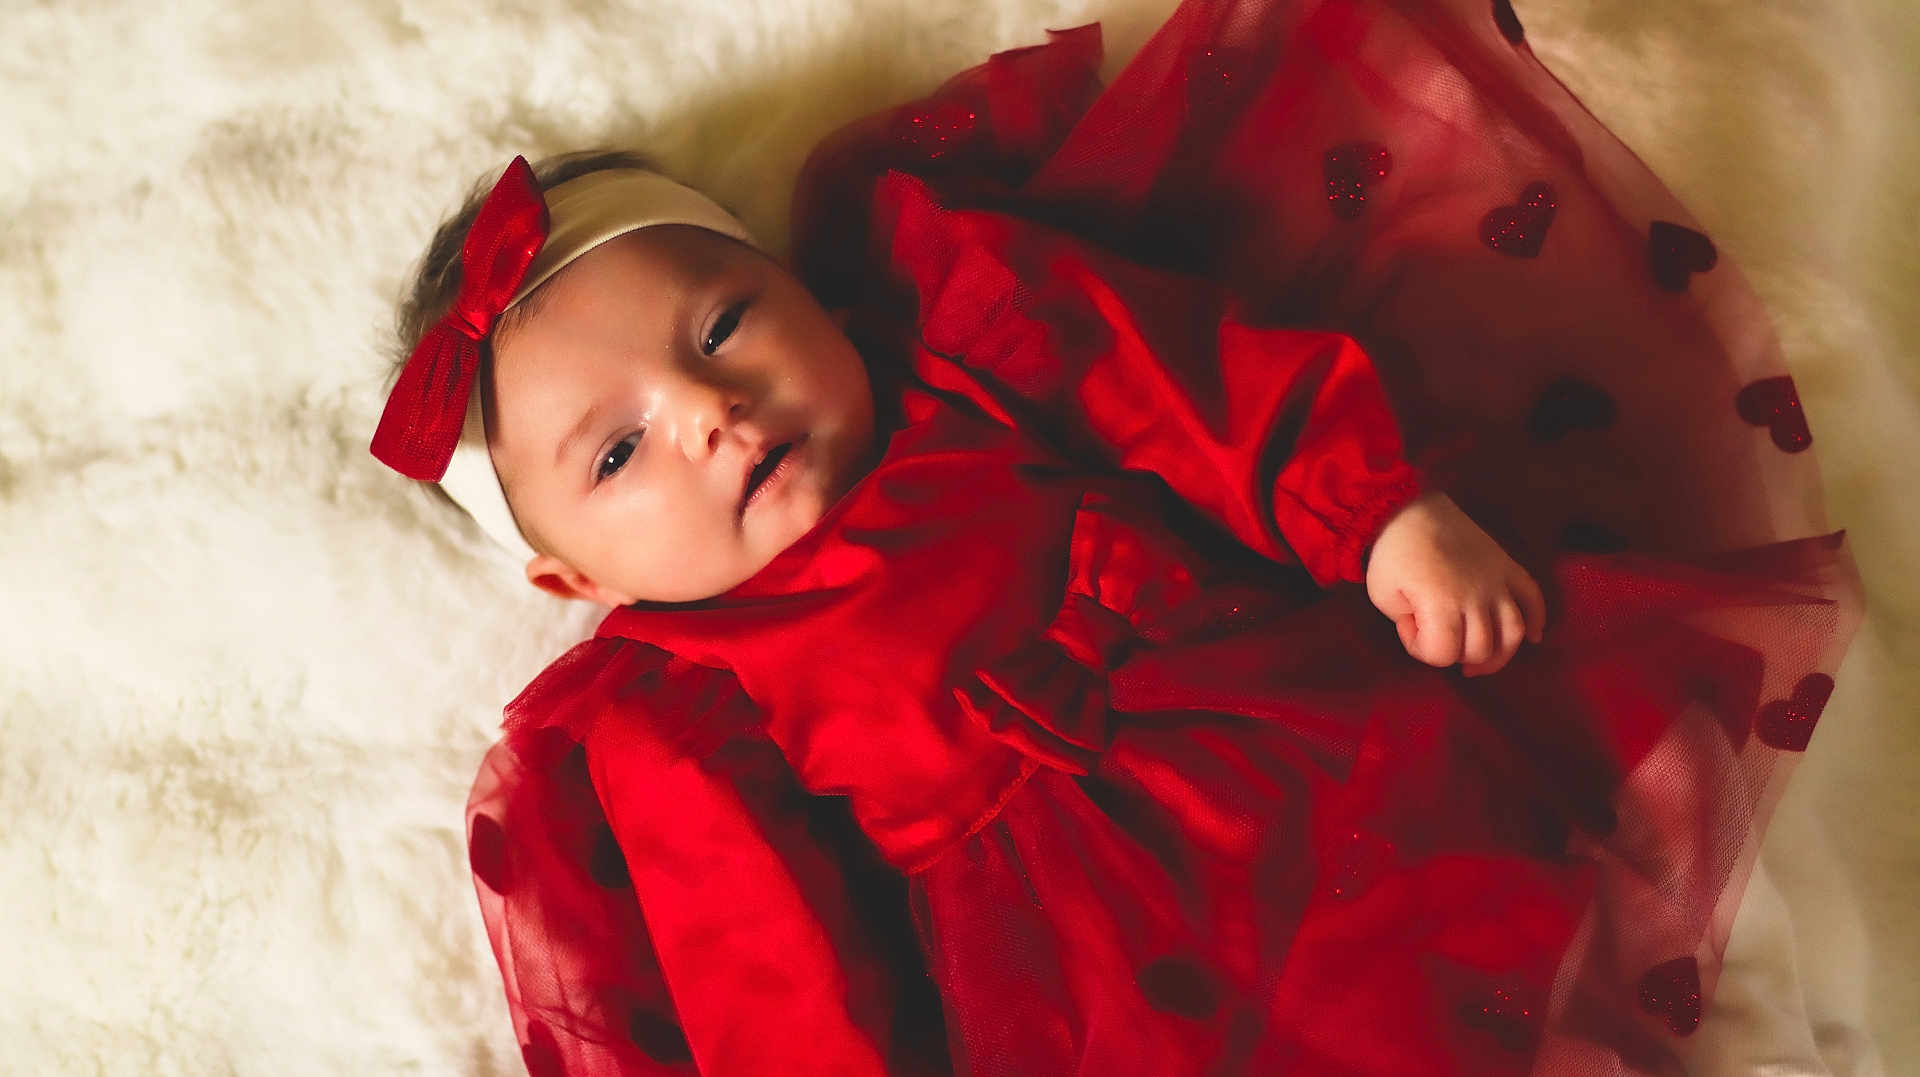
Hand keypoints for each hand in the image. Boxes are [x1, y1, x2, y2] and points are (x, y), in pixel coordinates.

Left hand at [1364, 491, 1545, 676]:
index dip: (1421, 649)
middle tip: (1440, 641)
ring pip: (1513, 632)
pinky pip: (1534, 597)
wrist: (1409, 507)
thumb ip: (1407, 623)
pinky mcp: (1507, 566)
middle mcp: (1476, 595)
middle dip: (1457, 654)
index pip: (1443, 653)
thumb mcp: (1382, 595)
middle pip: (1482, 648)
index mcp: (1441, 602)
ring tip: (1480, 662)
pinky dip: (1537, 620)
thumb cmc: (1391, 552)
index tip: (1408, 627)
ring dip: (1499, 654)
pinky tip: (1532, 637)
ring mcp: (1496, 580)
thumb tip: (1429, 629)